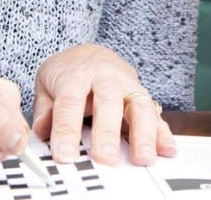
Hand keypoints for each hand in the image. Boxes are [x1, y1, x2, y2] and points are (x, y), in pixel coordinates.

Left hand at [32, 43, 173, 166]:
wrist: (90, 53)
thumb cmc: (68, 72)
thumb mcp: (47, 83)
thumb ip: (45, 109)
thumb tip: (42, 131)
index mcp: (76, 73)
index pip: (70, 102)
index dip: (67, 130)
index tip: (65, 155)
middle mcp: (106, 76)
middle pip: (109, 102)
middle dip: (108, 132)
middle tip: (105, 158)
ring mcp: (128, 85)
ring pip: (139, 105)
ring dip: (143, 133)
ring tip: (143, 157)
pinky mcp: (143, 96)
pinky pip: (155, 113)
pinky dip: (163, 132)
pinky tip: (167, 149)